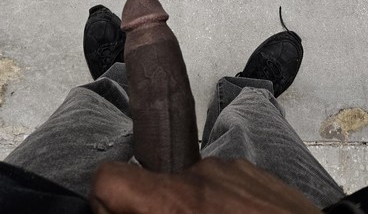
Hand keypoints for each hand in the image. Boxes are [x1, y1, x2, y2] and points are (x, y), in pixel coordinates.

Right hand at [90, 157, 321, 212]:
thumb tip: (131, 213)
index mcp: (178, 203)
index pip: (110, 178)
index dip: (104, 204)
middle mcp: (200, 174)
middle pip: (151, 185)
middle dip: (154, 213)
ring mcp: (231, 167)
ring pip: (187, 185)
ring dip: (190, 209)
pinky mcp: (253, 169)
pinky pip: (219, 182)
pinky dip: (218, 203)